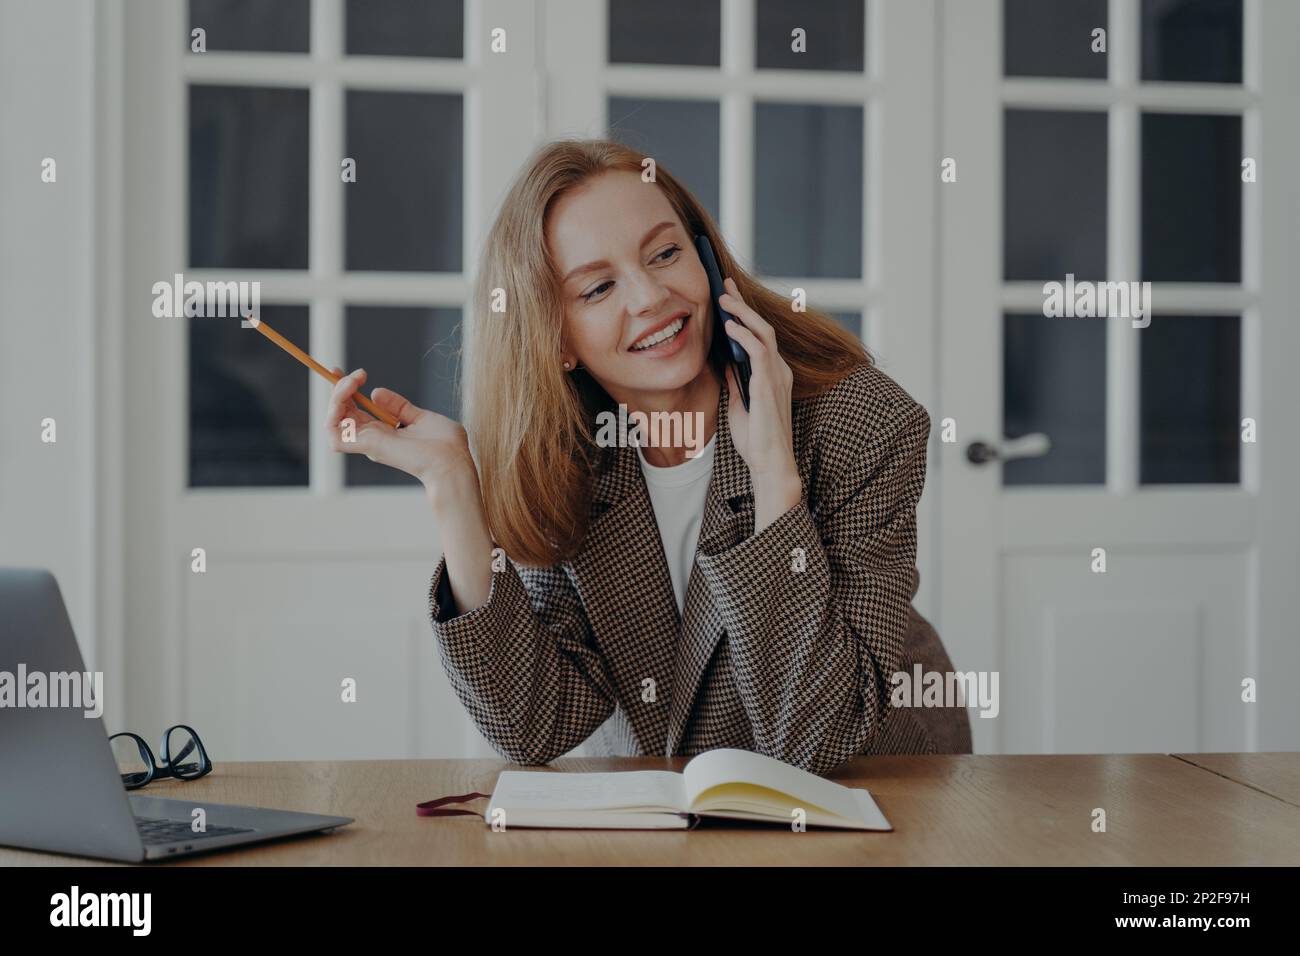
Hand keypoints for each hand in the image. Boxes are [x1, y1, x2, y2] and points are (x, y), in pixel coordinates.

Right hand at [325, 367, 476, 494]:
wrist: (453, 460)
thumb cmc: (445, 445)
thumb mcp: (421, 417)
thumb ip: (399, 406)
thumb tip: (376, 392)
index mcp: (385, 432)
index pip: (356, 411)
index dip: (347, 392)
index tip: (349, 372)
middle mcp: (373, 437)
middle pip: (341, 413)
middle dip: (340, 388)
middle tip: (353, 372)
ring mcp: (368, 442)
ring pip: (333, 421)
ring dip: (336, 396)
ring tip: (352, 382)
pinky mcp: (367, 446)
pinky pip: (333, 435)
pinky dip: (332, 414)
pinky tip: (347, 395)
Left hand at [717, 277, 802, 528]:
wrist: (768, 464)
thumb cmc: (756, 440)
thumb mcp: (740, 405)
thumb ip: (737, 382)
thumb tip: (728, 362)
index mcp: (774, 376)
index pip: (761, 337)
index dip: (745, 315)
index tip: (729, 298)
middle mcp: (780, 371)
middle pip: (764, 327)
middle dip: (743, 305)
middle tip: (724, 286)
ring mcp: (777, 377)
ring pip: (764, 333)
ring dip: (742, 313)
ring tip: (724, 299)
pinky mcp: (769, 385)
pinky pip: (759, 351)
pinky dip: (744, 335)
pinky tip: (729, 327)